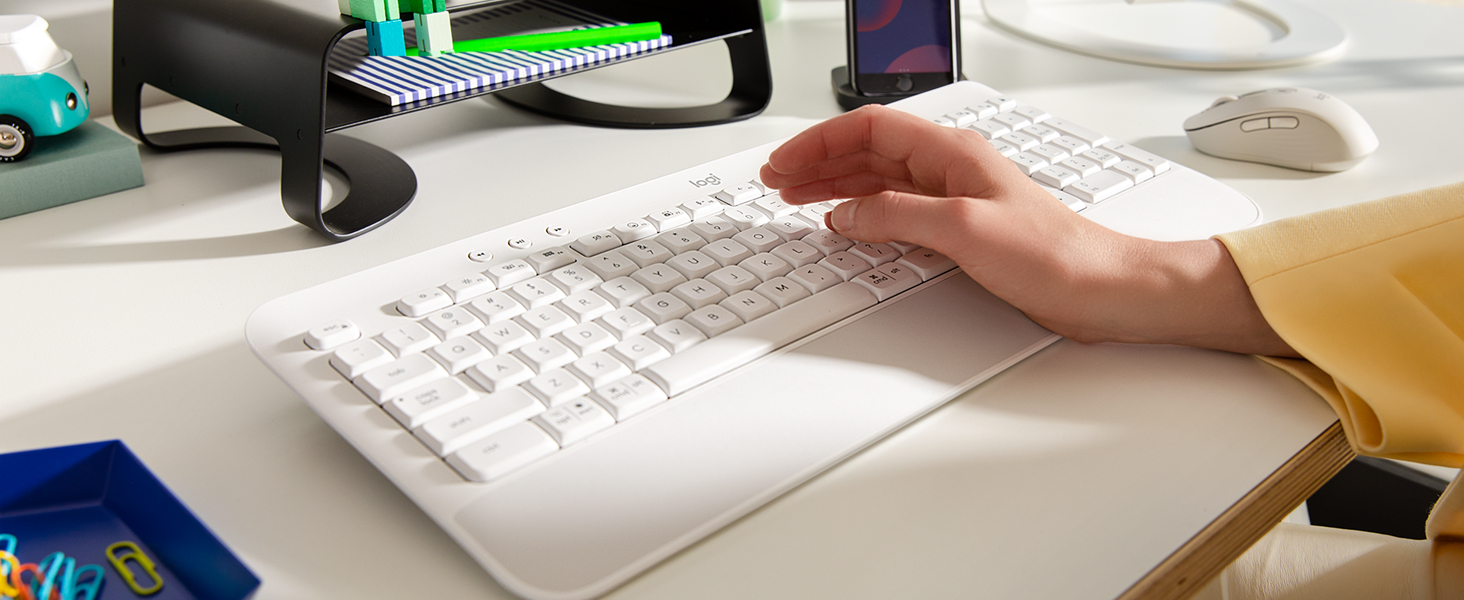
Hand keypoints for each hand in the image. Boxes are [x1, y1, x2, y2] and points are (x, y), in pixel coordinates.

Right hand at [759, 105, 1295, 356]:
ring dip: (835, 186)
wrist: (1104, 290)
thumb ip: (897, 217)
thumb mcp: (963, 230)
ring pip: (878, 180)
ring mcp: (954, 200)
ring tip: (796, 197)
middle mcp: (950, 170)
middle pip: (868, 152)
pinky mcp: (960, 231)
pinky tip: (845, 223)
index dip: (819, 143)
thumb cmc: (1056, 254)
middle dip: (818, 162)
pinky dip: (861, 213)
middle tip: (777, 180)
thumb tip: (846, 214)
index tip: (784, 165)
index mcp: (952, 153)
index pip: (869, 129)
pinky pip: (895, 210)